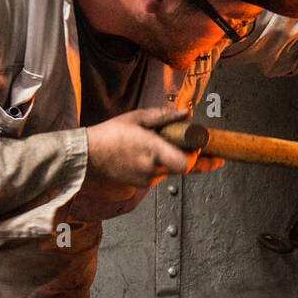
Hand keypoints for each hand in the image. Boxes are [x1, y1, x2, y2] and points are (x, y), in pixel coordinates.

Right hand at [85, 107, 225, 189]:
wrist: (88, 155)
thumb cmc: (111, 134)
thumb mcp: (137, 118)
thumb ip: (164, 116)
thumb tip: (186, 113)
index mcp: (152, 149)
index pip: (186, 163)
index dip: (197, 157)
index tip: (200, 146)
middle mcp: (152, 168)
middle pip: (184, 169)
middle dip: (194, 159)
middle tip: (208, 153)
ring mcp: (147, 179)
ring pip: (173, 172)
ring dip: (176, 160)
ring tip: (171, 147)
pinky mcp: (142, 184)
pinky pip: (160, 175)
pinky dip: (162, 165)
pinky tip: (152, 155)